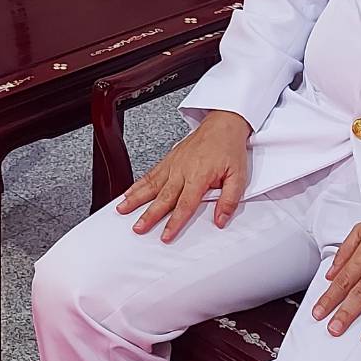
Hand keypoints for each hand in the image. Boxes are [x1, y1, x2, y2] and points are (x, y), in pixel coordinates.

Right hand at [116, 110, 251, 241]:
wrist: (222, 124)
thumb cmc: (229, 149)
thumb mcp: (238, 176)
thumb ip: (229, 200)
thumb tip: (221, 220)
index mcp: (199, 176)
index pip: (184, 204)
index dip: (174, 222)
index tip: (166, 235)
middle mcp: (182, 170)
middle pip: (163, 197)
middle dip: (148, 214)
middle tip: (138, 228)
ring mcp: (173, 164)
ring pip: (151, 184)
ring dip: (135, 198)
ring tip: (122, 209)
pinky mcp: (168, 159)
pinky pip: (150, 173)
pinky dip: (137, 184)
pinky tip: (128, 192)